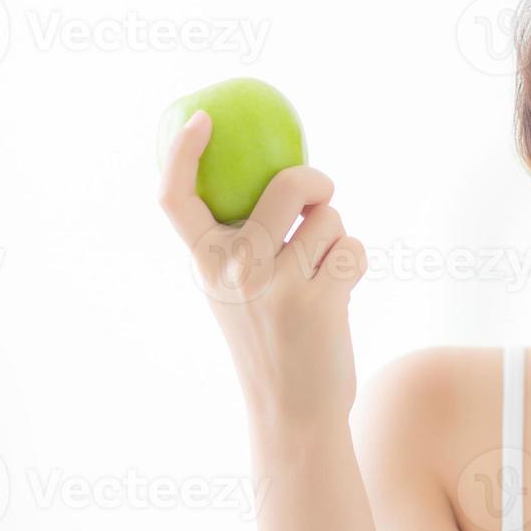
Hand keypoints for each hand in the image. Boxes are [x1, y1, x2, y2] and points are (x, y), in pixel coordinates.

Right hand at [158, 110, 366, 429]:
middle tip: (320, 198)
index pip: (175, 197)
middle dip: (316, 182)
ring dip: (337, 237)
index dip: (182, 151)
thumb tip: (283, 181)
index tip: (204, 119)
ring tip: (321, 274)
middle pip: (286, 185)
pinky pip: (353, 249)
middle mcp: (233, 269)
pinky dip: (355, 262)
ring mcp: (275, 284)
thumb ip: (244, 243)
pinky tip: (340, 292)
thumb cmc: (270, 340)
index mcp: (205, 262)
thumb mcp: (237, 292)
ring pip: (330, 219)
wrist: (292, 411)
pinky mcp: (318, 300)